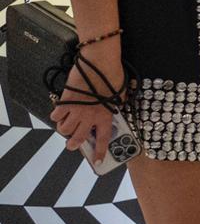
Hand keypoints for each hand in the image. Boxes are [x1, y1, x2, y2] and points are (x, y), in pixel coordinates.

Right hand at [48, 41, 125, 163]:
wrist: (99, 62)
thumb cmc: (113, 75)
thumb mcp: (120, 94)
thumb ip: (115, 105)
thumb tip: (114, 109)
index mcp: (106, 115)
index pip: (104, 139)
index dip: (100, 151)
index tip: (98, 161)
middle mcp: (90, 117)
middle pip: (77, 138)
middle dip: (73, 144)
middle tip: (72, 143)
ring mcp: (76, 110)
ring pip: (64, 129)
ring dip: (64, 129)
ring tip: (66, 125)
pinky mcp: (65, 102)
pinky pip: (56, 115)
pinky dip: (56, 115)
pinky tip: (60, 111)